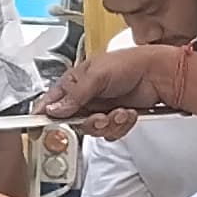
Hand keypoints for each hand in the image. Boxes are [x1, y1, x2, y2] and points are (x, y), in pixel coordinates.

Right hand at [41, 45, 186, 125]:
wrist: (158, 74)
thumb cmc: (128, 63)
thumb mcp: (97, 75)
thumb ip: (75, 95)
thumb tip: (55, 109)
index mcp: (73, 82)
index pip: (50, 103)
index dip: (43, 118)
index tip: (38, 131)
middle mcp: (84, 97)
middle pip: (71, 123)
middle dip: (88, 122)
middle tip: (99, 116)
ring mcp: (99, 109)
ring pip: (92, 130)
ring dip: (108, 124)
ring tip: (119, 111)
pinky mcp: (113, 119)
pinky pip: (109, 133)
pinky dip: (120, 125)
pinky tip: (127, 112)